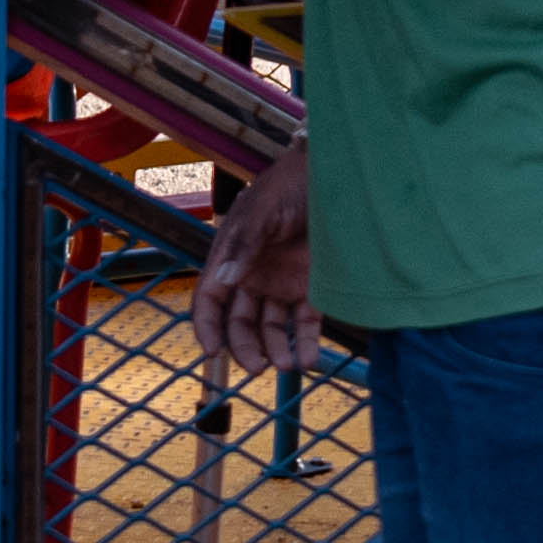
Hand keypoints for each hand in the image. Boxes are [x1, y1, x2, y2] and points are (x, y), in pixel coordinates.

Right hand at [197, 154, 324, 371]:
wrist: (335, 174)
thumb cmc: (289, 185)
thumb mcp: (263, 210)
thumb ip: (245, 244)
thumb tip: (225, 280)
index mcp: (232, 257)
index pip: (210, 300)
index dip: (207, 327)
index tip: (212, 352)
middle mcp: (253, 276)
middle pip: (240, 322)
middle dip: (245, 347)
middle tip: (256, 368)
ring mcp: (283, 284)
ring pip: (272, 328)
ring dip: (277, 350)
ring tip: (290, 365)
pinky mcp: (312, 287)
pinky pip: (306, 322)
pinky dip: (307, 342)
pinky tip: (310, 358)